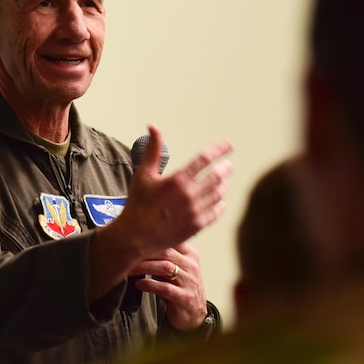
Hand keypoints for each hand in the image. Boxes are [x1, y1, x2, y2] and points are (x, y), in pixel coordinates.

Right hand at [114, 124, 232, 257]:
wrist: (135, 236)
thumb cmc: (137, 204)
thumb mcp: (143, 174)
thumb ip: (153, 149)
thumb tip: (154, 127)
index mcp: (177, 180)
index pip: (205, 158)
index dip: (220, 149)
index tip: (228, 145)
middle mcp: (189, 195)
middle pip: (218, 176)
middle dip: (226, 168)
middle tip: (228, 165)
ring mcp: (195, 212)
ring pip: (219, 194)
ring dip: (224, 184)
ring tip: (224, 180)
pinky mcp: (197, 226)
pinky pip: (216, 212)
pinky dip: (220, 204)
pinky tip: (220, 201)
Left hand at [133, 243, 206, 329]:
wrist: (193, 313)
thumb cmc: (178, 286)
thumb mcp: (173, 267)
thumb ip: (161, 255)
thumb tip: (134, 244)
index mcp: (189, 254)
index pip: (170, 240)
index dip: (149, 239)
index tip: (130, 241)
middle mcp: (191, 265)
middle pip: (166, 252)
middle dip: (143, 253)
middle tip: (125, 255)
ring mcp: (189, 282)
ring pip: (165, 267)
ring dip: (144, 267)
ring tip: (129, 270)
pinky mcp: (185, 298)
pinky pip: (166, 288)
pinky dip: (150, 285)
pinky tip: (139, 284)